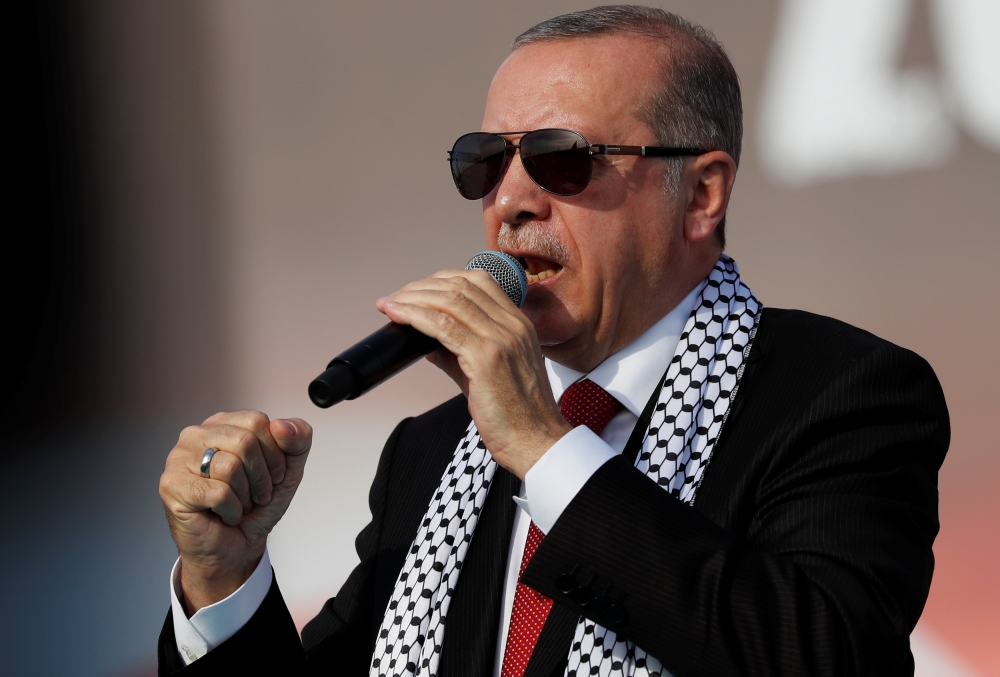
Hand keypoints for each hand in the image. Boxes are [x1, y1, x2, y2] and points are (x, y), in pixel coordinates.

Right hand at [158, 411, 312, 614]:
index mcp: (224, 424)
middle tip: (258, 495)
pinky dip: (231, 511)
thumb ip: (298, 439)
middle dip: (261, 476)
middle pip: (245, 441)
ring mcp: (178, 458)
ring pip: (229, 466)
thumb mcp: (290, 469)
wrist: (238, 547)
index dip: (275, 454)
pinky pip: (217, 493)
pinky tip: (225, 515)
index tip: (274, 475)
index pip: (257, 422)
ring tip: (240, 504)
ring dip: (246, 495)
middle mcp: (197, 435)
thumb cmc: (257, 506)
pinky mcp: (171, 485)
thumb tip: (281, 425)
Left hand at [376, 270, 570, 478]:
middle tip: (396, 298)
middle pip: (460, 286)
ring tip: (390, 305)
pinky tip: (398, 316)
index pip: (479, 282)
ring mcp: (501, 339)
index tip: (417, 290)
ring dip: (413, 298)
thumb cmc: (517, 414)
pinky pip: (443, 326)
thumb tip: (427, 342)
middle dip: (421, 287)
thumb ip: (459, 353)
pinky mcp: (487, 358)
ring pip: (450, 301)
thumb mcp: (489, 373)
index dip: (442, 279)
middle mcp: (512, 325)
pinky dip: (415, 316)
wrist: (537, 442)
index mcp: (518, 324)